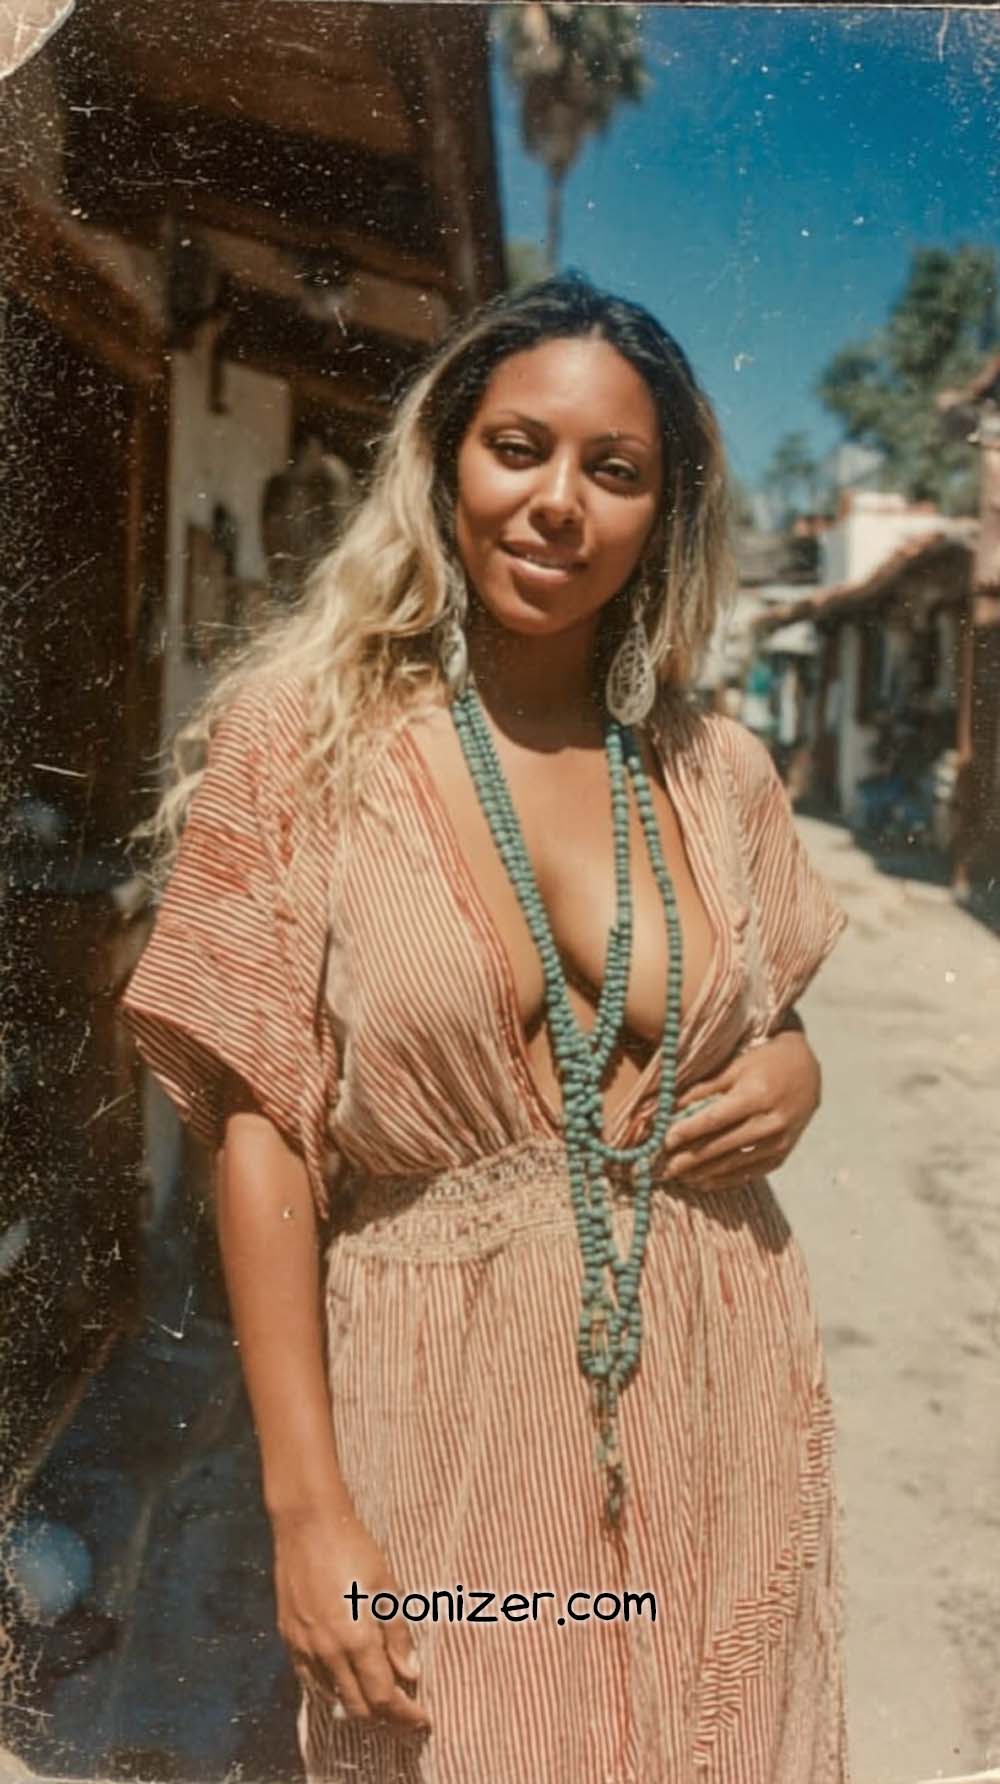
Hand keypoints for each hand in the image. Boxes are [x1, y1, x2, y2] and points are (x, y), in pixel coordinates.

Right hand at [273, 1504, 430, 1737]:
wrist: (307, 1524)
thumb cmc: (353, 1548)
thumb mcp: (385, 1586)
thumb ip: (397, 1634)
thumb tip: (411, 1673)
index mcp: (356, 1639)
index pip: (384, 1697)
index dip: (406, 1715)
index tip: (423, 1721)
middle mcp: (328, 1652)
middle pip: (359, 1706)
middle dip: (386, 1717)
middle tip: (406, 1713)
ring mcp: (304, 1647)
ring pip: (333, 1698)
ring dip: (359, 1705)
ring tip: (379, 1698)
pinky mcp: (288, 1638)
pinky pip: (311, 1680)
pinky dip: (332, 1690)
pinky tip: (346, 1681)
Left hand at [662, 1027, 821, 1193]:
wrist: (807, 1072)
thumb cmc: (765, 1063)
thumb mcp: (736, 1067)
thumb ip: (705, 1088)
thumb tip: (671, 1107)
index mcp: (757, 1095)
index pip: (716, 1119)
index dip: (689, 1131)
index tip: (665, 1140)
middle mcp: (771, 1122)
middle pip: (722, 1146)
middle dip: (691, 1158)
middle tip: (664, 1167)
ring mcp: (779, 1142)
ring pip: (734, 1164)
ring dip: (704, 1173)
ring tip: (679, 1177)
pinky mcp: (781, 1155)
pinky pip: (749, 1173)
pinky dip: (724, 1180)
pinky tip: (703, 1182)